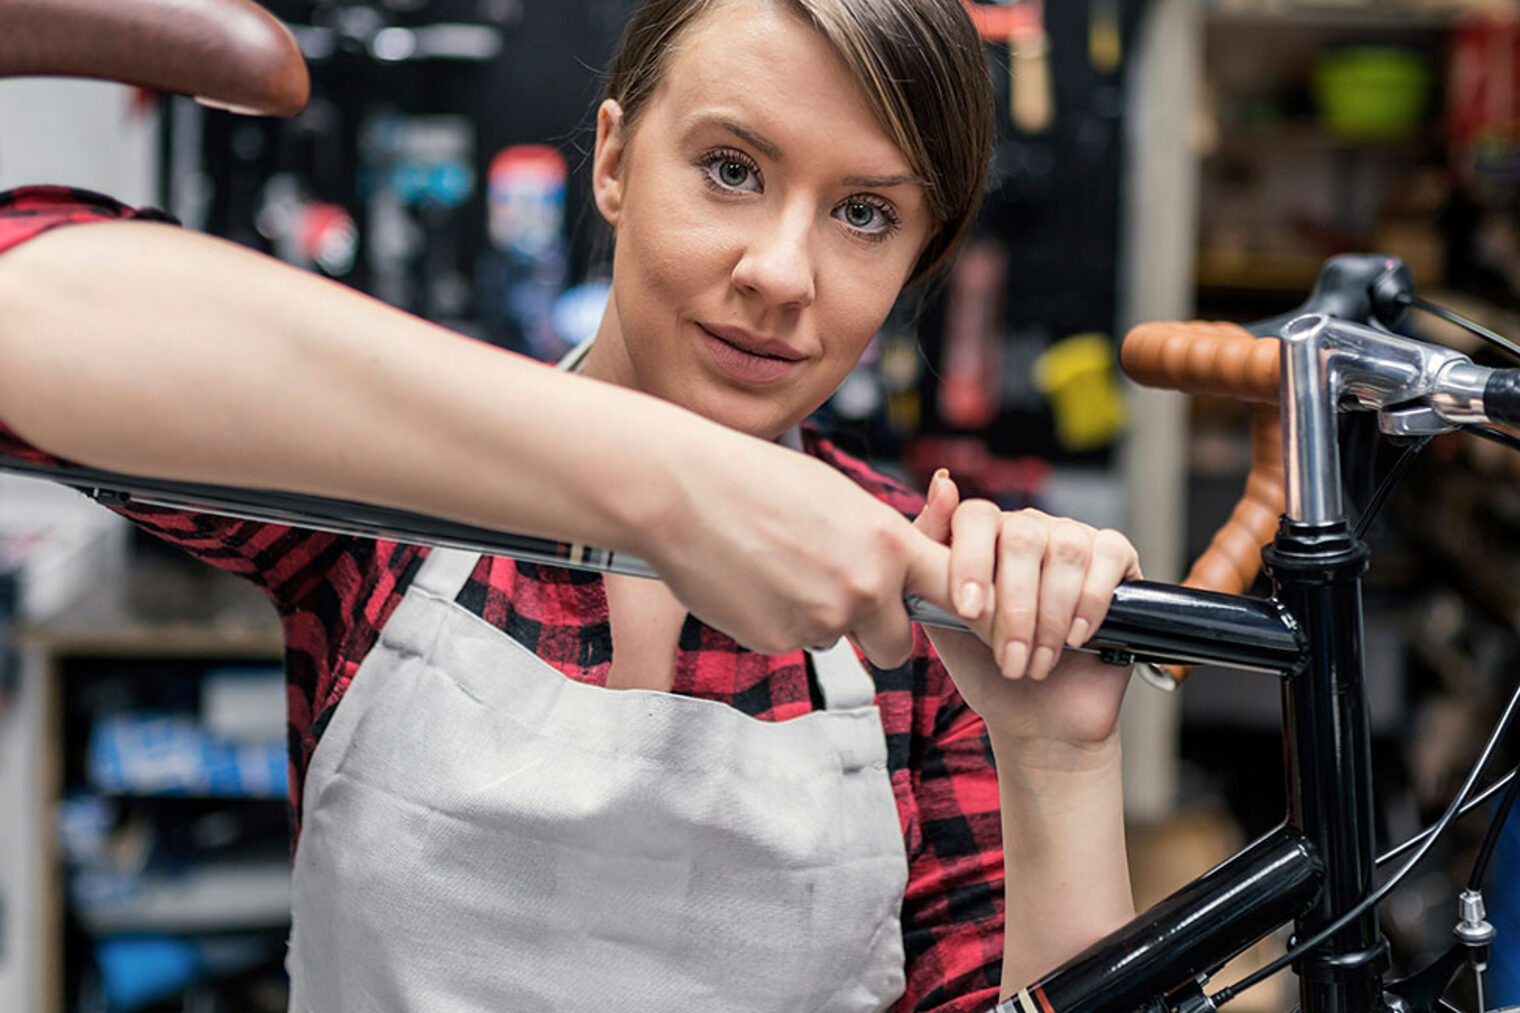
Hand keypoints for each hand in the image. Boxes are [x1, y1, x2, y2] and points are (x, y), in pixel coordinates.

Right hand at [639, 434, 952, 667]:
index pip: (953, 593)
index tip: (955, 614)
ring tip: (777, 566)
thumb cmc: (759, 480)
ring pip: (836, 639)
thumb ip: (877, 543)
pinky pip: (792, 641)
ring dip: (817, 619)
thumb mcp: (840, 498)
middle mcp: (865, 588)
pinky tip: (750, 580)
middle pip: (896, 645)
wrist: (684, 490)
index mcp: (888, 544)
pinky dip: (776, 621)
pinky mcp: (778, 641)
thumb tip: (897, 577)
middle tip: (839, 594)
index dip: (955, 608)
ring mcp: (822, 620)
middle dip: (876, 632)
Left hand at [912, 469, 1140, 749]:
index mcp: (981, 537)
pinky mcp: (1115, 558)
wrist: (1038, 717)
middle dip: (1014, 609)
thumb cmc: (985, 667)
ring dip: (1050, 619)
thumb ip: (930, 554)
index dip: (971, 561)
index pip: (975, 517)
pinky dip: (1090, 603)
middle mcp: (1027, 529)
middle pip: (1020, 538)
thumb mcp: (940, 615)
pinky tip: (1077, 637)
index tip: (968, 610)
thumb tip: (942, 482)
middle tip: (1009, 658)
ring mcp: (1071, 539)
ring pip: (1065, 551)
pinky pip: (1107, 555)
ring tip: (1037, 662)